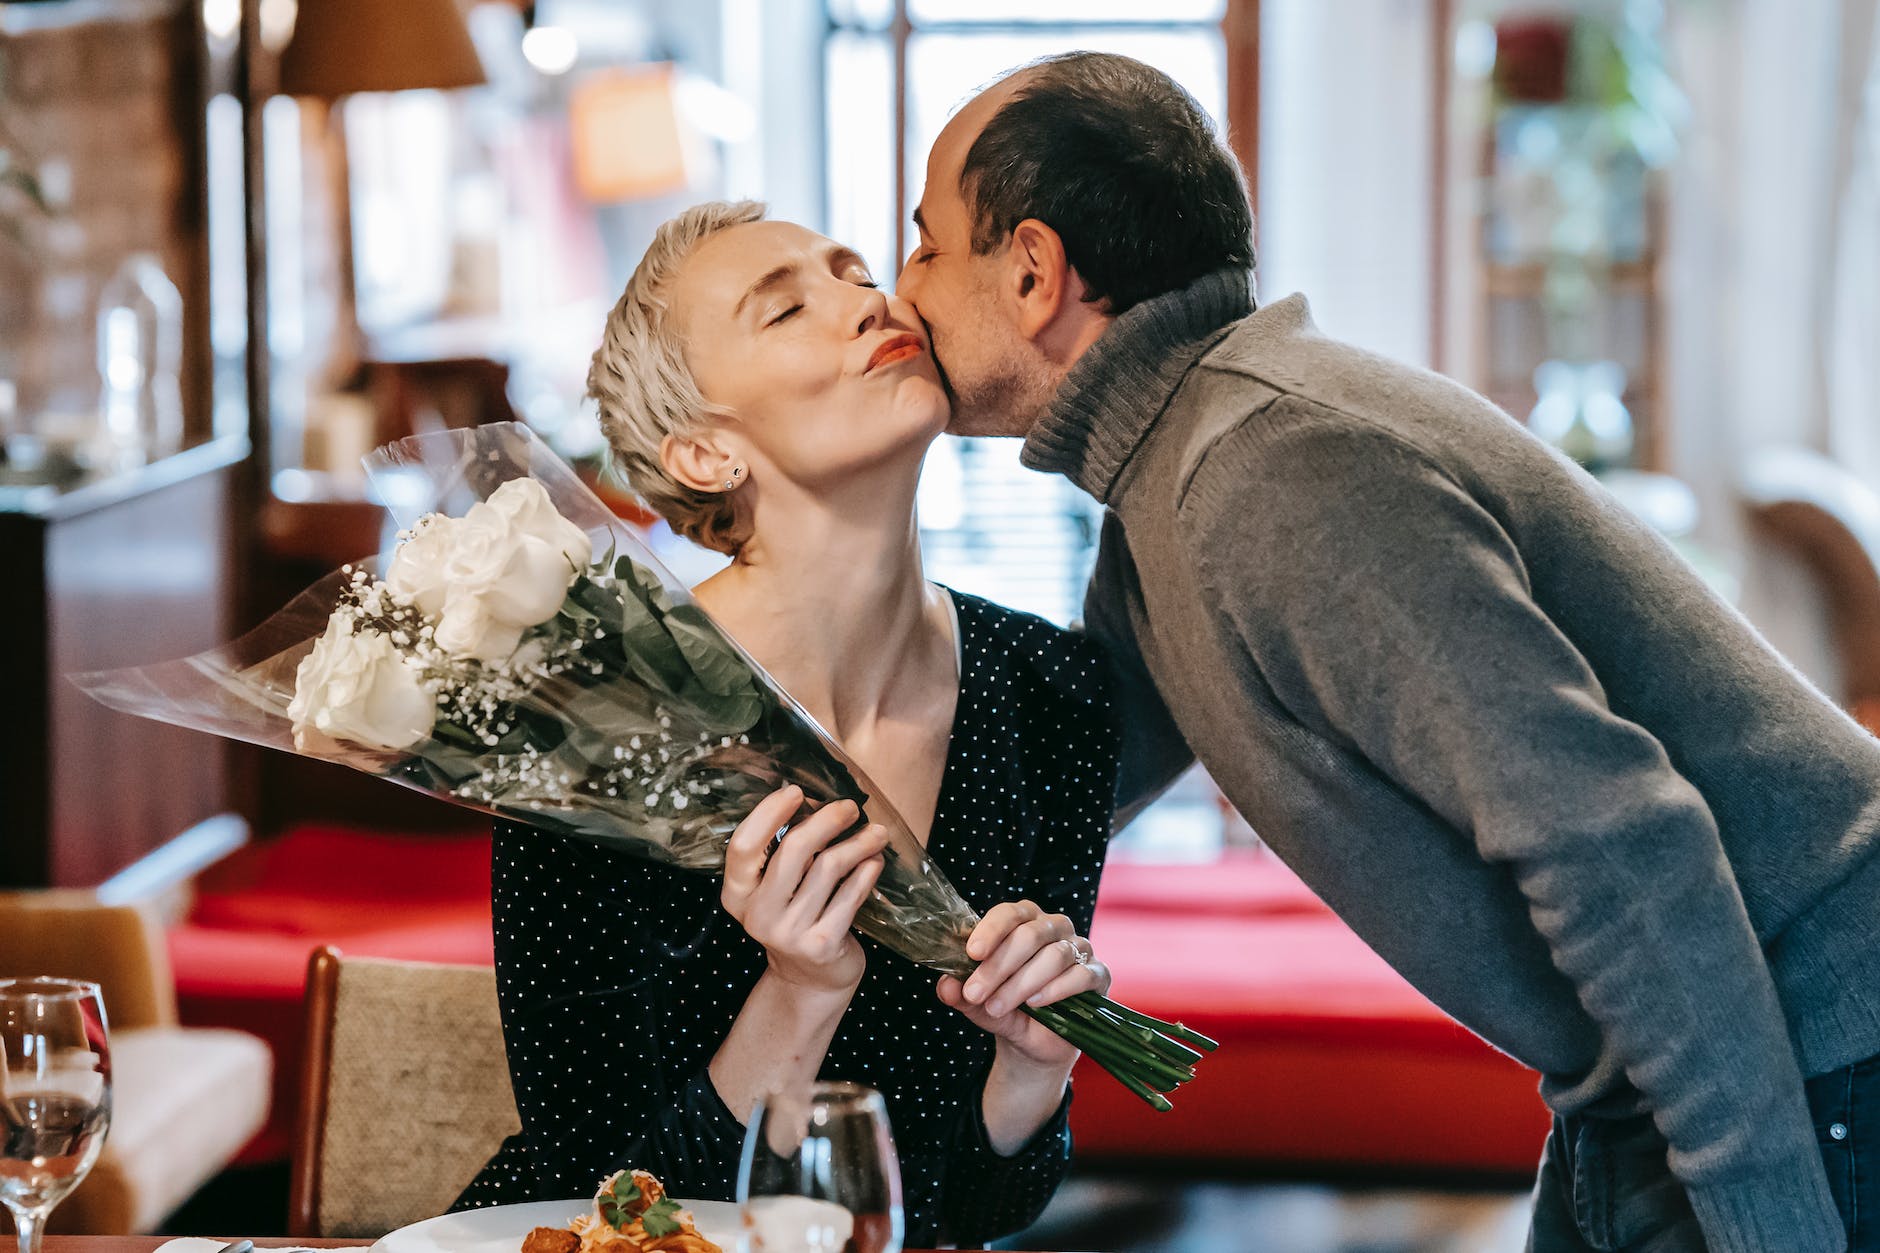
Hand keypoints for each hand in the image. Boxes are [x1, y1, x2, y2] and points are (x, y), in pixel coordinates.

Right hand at [722, 785, 887, 994]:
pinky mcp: (821, 945)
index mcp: (737, 894)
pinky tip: (875, 861)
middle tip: (850, 807)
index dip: (768, 813)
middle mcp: (757, 914)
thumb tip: (814, 799)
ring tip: (877, 832)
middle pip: (793, 851)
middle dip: (826, 820)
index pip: (743, 846)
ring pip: (828, 868)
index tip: (796, 791)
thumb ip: (783, 852)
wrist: (810, 979)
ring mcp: (789, 933)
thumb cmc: (796, 917)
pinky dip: (866, 873)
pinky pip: (850, 896)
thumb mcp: (776, 890)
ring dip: (857, 843)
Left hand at [936, 899, 1109, 1070]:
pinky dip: (1056, 990)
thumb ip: (962, 994)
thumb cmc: (1007, 1010)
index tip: (971, 953)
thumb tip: (946, 985)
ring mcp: (1080, 949)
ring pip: (1054, 956)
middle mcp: (1054, 928)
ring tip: (998, 1007)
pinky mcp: (1098, 975)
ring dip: (1021, 983)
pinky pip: (1081, 975)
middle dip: (998, 966)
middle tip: (975, 993)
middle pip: (1029, 935)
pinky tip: (1036, 1004)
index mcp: (1024, 921)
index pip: (1009, 913)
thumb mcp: (979, 1004)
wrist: (1035, 1044)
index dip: (990, 930)